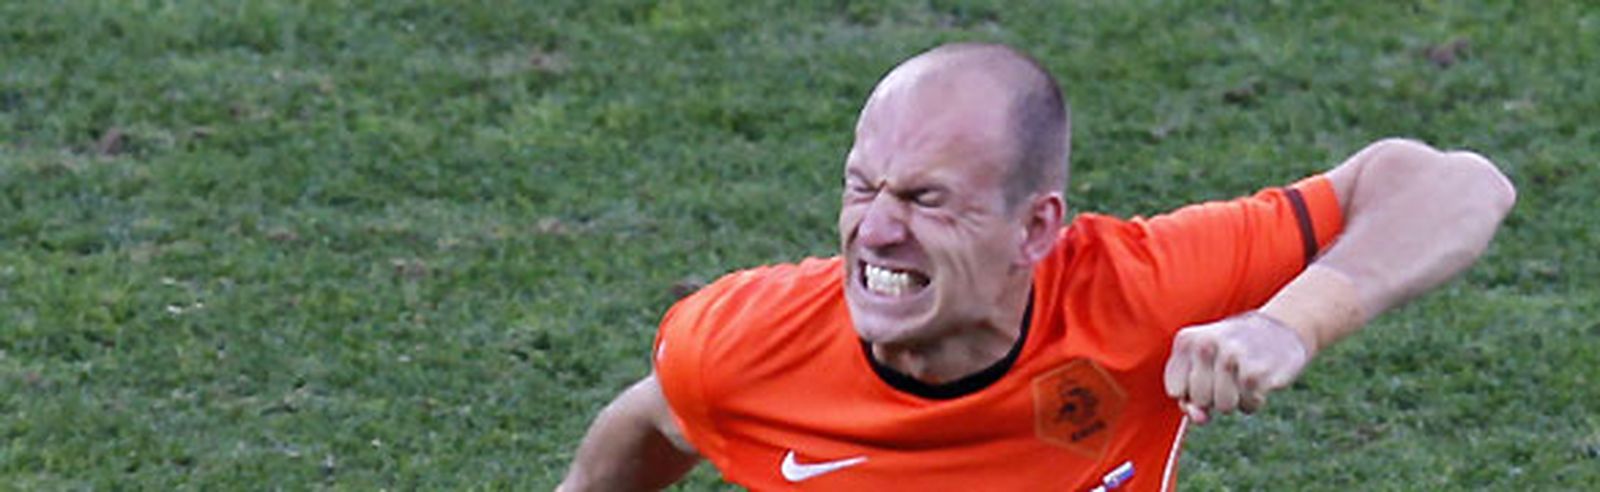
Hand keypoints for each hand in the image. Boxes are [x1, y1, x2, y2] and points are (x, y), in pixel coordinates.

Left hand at [1162, 312, 1310, 424]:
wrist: (1282, 327)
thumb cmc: (1234, 350)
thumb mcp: (1205, 363)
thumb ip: (1191, 394)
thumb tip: (1199, 418)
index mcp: (1186, 340)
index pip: (1175, 390)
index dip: (1191, 393)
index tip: (1206, 376)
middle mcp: (1205, 345)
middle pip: (1199, 400)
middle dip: (1215, 397)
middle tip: (1230, 373)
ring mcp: (1230, 357)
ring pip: (1223, 407)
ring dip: (1236, 400)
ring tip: (1244, 376)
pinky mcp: (1255, 372)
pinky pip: (1247, 406)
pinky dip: (1254, 401)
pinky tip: (1260, 380)